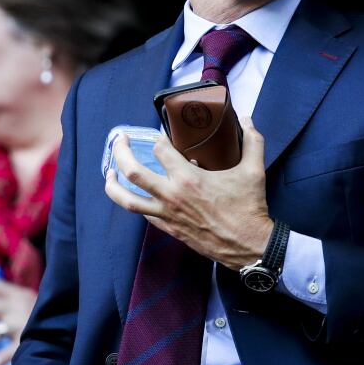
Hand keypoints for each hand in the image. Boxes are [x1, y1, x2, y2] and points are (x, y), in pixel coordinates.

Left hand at [104, 117, 273, 269]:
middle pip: (132, 171)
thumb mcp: (254, 170)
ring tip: (109, 173)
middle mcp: (172, 196)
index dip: (158, 137)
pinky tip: (136, 196)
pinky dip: (136, 203)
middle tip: (120, 141)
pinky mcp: (170, 229)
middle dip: (121, 152)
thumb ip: (252, 141)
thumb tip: (247, 120)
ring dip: (113, 185)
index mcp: (189, 179)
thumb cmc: (249, 208)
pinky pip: (144, 215)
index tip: (161, 133)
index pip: (160, 150)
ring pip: (127, 200)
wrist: (248, 245)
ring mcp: (168, 215)